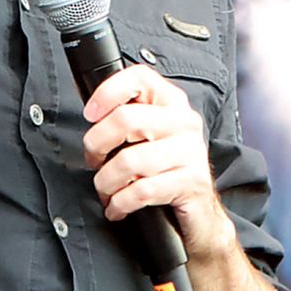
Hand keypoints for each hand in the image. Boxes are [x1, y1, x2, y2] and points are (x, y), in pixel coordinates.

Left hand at [81, 64, 231, 257]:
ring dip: (106, 182)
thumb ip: (125, 119)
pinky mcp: (192, 182)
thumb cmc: (164, 170)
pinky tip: (117, 207)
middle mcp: (184, 122)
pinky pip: (142, 191)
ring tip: (106, 190)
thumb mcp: (148, 137)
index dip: (107, 92)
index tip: (90, 115)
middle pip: (125, 119)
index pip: (139, 78)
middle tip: (94, 161)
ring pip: (129, 161)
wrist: (200, 212)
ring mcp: (191, 151)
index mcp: (171, 102)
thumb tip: (90, 112)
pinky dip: (120, 203)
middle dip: (96, 145)